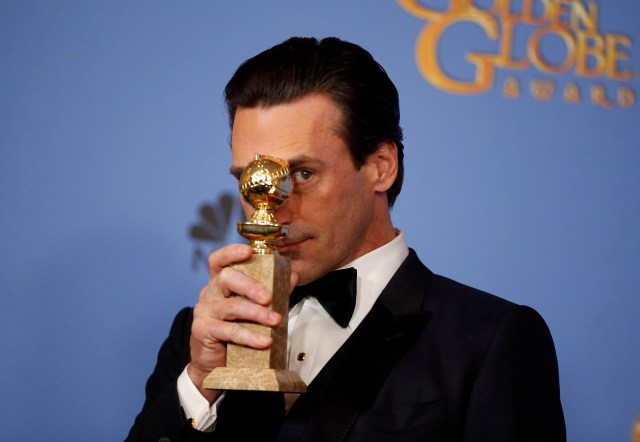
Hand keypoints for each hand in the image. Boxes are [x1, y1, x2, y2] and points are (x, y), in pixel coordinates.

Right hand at [188, 244, 297, 402]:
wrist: (214, 363)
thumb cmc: (235, 331)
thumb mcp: (254, 309)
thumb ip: (273, 290)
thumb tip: (292, 275)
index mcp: (220, 283)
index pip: (218, 260)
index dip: (230, 252)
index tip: (248, 251)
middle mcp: (209, 293)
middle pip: (226, 278)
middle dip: (250, 285)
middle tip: (269, 298)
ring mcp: (204, 311)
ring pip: (231, 306)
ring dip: (257, 314)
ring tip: (275, 321)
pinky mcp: (203, 330)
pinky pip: (229, 330)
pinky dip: (249, 336)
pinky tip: (264, 340)